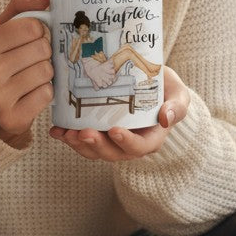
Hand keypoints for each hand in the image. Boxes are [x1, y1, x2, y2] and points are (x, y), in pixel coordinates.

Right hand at [0, 0, 52, 147]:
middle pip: (42, 49)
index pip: (33, 26)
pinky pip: (47, 95)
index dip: (39, 32)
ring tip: (31, 76)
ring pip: (47, 72)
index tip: (29, 40)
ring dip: (46, 73)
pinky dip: (45, 93)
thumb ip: (22, 4)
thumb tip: (45, 0)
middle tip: (31, 60)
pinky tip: (31, 94)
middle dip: (44, 54)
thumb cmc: (3, 58)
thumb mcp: (5, 28)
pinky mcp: (12, 118)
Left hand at [49, 66, 189, 161]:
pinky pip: (81, 140)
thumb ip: (176, 106)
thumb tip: (166, 118)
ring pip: (94, 150)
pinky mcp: (97, 132)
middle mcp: (129, 144)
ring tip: (66, 133)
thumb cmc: (166, 89)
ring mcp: (111, 141)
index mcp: (150, 138)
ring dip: (78, 145)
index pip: (139, 147)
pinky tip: (55, 130)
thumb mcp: (179, 95)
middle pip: (112, 153)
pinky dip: (67, 137)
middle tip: (83, 132)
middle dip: (96, 145)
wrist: (150, 83)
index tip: (114, 130)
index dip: (126, 142)